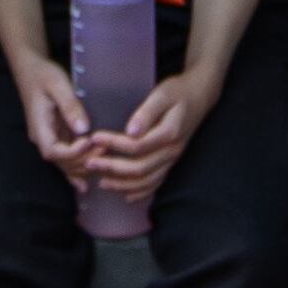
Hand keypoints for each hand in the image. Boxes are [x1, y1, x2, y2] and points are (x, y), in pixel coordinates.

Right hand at [11, 55, 98, 180]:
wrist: (30, 69)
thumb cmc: (43, 75)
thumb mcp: (57, 85)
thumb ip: (70, 106)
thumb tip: (84, 129)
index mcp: (40, 127)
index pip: (54, 151)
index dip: (73, 152)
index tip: (90, 141)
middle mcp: (42, 138)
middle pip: (61, 162)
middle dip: (83, 160)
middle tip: (105, 149)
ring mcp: (49, 139)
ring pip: (64, 164)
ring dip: (83, 165)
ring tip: (105, 161)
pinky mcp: (56, 137)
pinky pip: (65, 158)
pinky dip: (75, 170)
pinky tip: (85, 185)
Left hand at [78, 69, 206, 199]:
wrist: (198, 97)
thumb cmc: (178, 92)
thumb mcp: (163, 94)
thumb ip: (147, 112)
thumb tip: (130, 131)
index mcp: (169, 134)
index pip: (137, 146)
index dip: (113, 144)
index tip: (94, 138)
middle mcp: (171, 151)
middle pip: (140, 168)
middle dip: (112, 168)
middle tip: (89, 163)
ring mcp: (172, 160)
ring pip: (147, 181)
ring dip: (123, 184)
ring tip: (101, 182)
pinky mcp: (170, 163)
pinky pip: (156, 183)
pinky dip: (140, 192)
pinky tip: (125, 195)